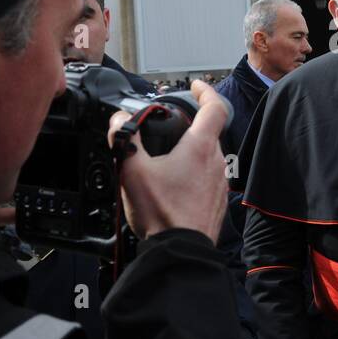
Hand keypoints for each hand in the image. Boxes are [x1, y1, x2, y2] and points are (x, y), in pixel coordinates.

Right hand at [108, 79, 228, 241]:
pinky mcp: (218, 201)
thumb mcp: (132, 171)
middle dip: (190, 126)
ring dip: (192, 152)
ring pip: (209, 156)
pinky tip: (175, 187)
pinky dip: (194, 174)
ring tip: (167, 161)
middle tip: (169, 128)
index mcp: (200, 147)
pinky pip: (209, 178)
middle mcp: (216, 162)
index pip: (214, 107)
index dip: (205, 91)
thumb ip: (124, 140)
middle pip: (209, 132)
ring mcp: (220, 183)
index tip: (194, 86)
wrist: (181, 252)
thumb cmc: (161, 213)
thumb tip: (117, 121)